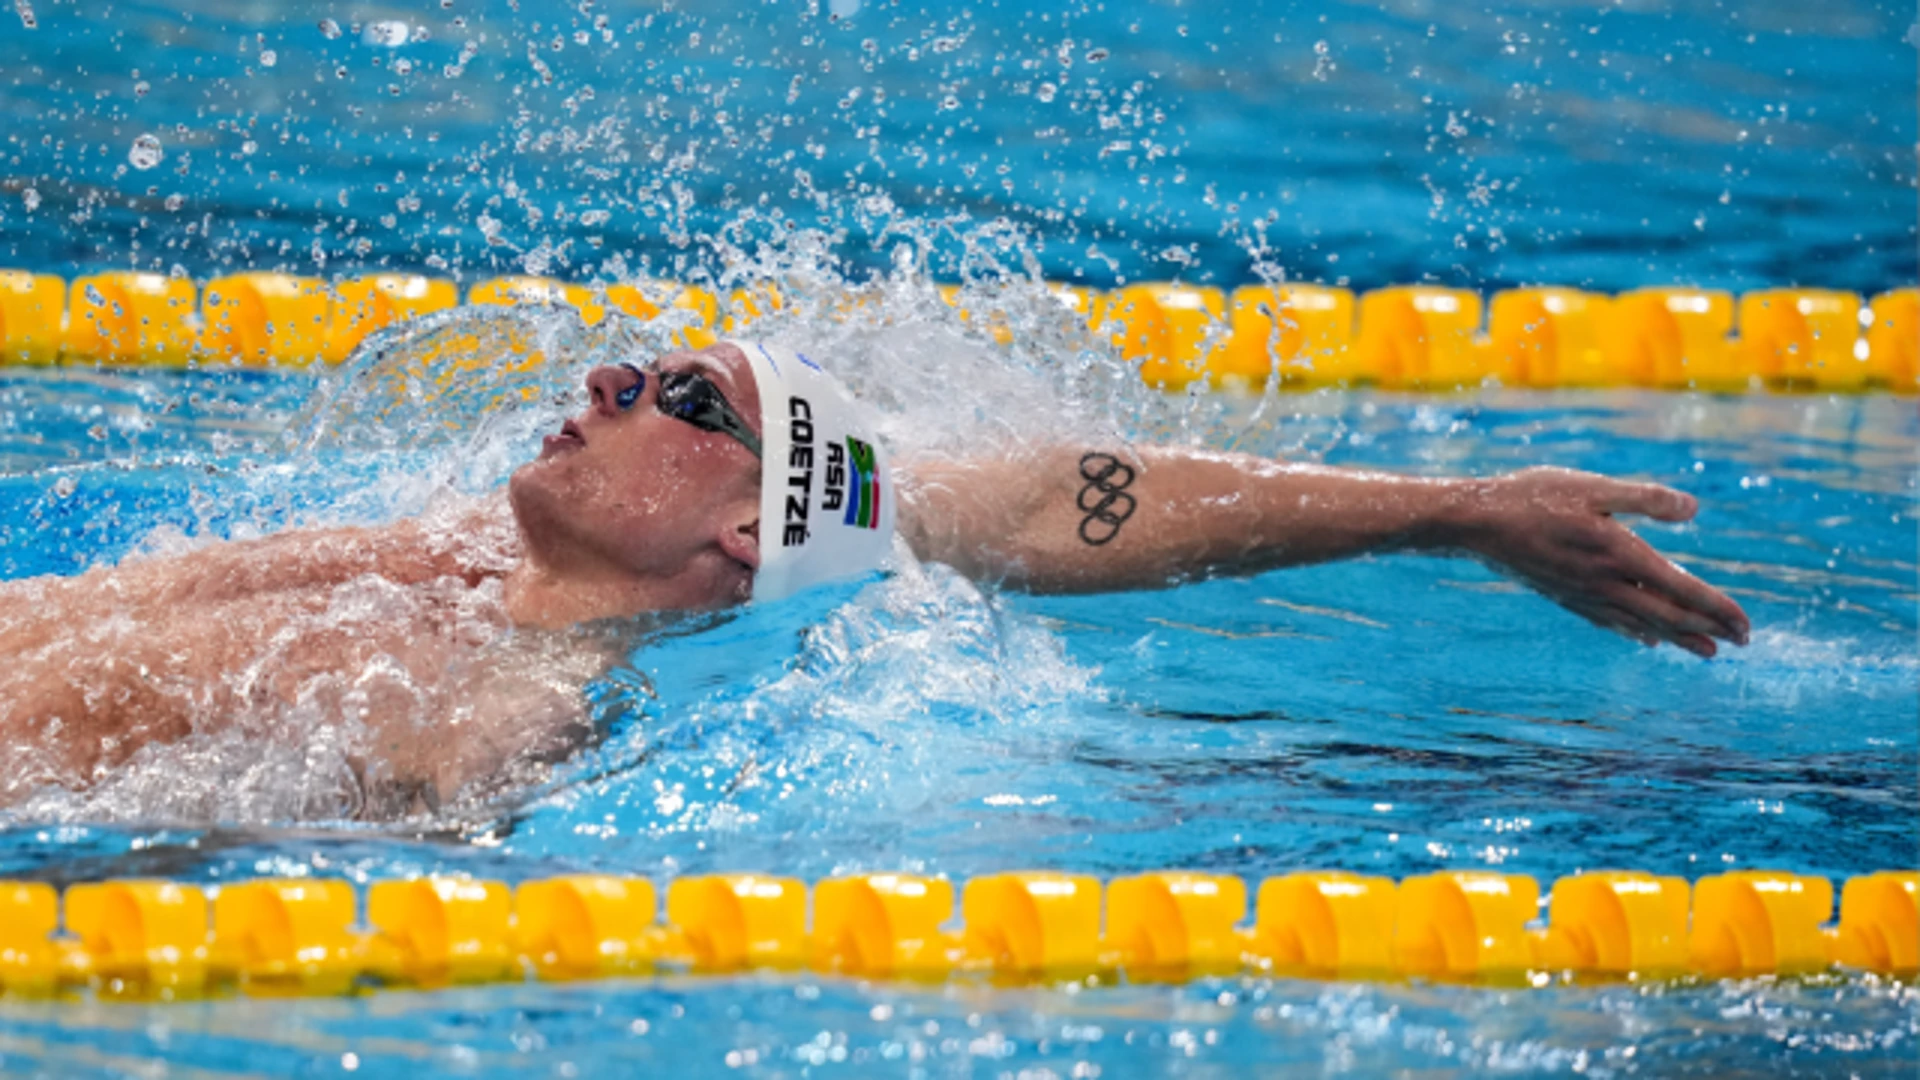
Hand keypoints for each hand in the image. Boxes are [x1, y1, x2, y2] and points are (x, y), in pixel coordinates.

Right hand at [1451, 467, 1749, 657]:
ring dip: (1679, 638)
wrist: (1477, 524)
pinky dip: (1637, 633)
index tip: (1747, 625)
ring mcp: (1585, 595)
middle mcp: (1607, 583)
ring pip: (1643, 625)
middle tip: (1742, 643)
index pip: (1682, 588)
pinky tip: (1648, 639)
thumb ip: (1644, 498)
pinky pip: (1611, 623)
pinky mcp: (1567, 596)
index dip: (1718, 608)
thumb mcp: (1592, 486)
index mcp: (1620, 554)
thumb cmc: (1534, 497)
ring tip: (1707, 653)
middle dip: (1708, 630)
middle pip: (1669, 615)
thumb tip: (1694, 510)